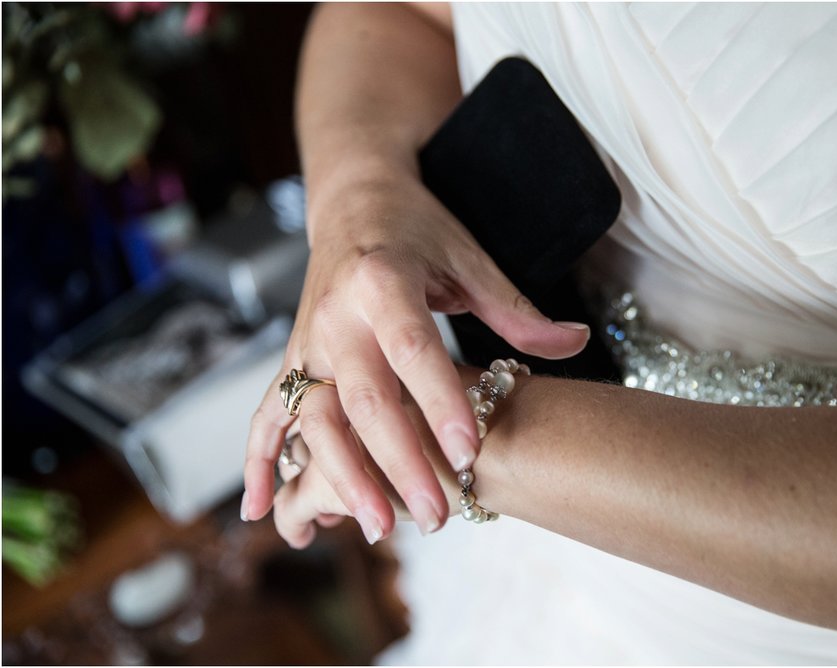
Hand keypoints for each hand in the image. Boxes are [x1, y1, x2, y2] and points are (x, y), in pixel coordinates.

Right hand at [243, 172, 589, 540]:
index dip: (438, 402)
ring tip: (379, 527)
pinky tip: (263, 508)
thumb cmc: (418, 230)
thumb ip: (516, 310)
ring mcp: (307, 340)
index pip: (412, 349)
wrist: (352, 199)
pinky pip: (268, 413)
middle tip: (437, 517)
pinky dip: (259, 461)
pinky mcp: (291, 357)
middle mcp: (337, 313)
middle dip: (400, 463)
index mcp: (383, 280)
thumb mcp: (470, 258)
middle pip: (364, 398)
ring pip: (315, 417)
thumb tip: (576, 341)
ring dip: (341, 475)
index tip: (468, 453)